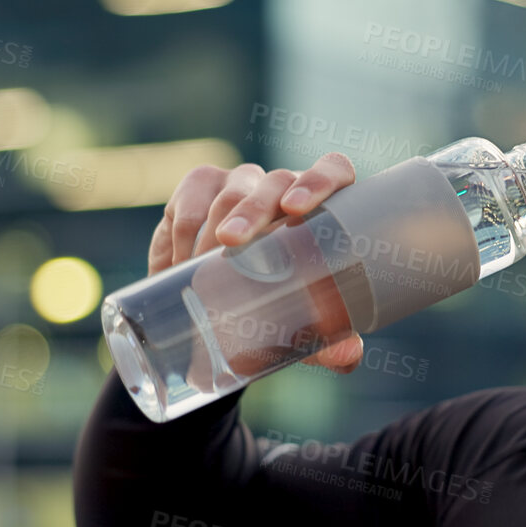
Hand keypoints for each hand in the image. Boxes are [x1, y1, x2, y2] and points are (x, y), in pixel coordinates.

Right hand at [149, 152, 364, 372]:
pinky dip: (183, 232)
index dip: (320, 180)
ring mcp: (242, 183)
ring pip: (231, 190)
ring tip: (200, 266)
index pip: (333, 170)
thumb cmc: (278, 306)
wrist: (220, 310)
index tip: (297, 208)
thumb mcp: (301, 330)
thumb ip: (328, 344)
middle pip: (275, 182)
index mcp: (323, 209)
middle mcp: (284, 188)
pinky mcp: (200, 187)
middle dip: (252, 210)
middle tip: (231, 243)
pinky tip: (179, 262)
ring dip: (213, 227)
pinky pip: (190, 198)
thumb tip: (347, 356)